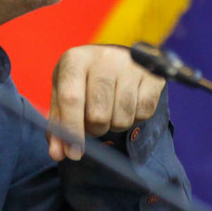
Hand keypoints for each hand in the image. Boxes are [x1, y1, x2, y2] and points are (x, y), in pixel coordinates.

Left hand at [48, 45, 165, 159]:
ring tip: (111, 111)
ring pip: (122, 117)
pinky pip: (144, 113)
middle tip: (93, 122)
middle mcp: (103, 58)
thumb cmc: (84, 80)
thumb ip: (58, 124)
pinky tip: (128, 106)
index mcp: (75, 60)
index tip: (74, 154)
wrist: (116, 56)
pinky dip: (135, 118)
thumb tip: (58, 154)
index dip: (72, 130)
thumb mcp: (63, 93)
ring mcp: (130, 66)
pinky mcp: (152, 75)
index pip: (71, 99)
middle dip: (95, 129)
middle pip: (99, 114)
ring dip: (115, 125)